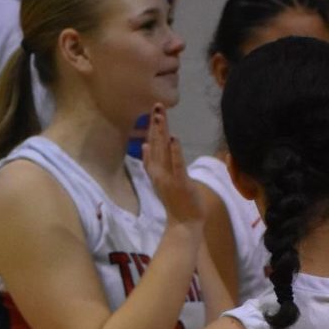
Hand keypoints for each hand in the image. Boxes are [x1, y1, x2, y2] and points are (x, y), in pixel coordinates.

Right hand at [143, 104, 203, 226]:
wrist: (183, 224)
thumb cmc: (177, 202)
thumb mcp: (163, 180)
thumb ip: (153, 163)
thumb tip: (145, 145)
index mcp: (155, 170)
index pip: (151, 145)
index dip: (151, 128)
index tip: (152, 112)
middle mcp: (158, 172)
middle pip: (155, 143)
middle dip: (156, 123)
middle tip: (157, 104)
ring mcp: (168, 177)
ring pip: (163, 150)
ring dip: (162, 132)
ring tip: (160, 115)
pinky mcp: (180, 182)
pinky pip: (177, 164)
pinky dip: (175, 152)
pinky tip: (173, 138)